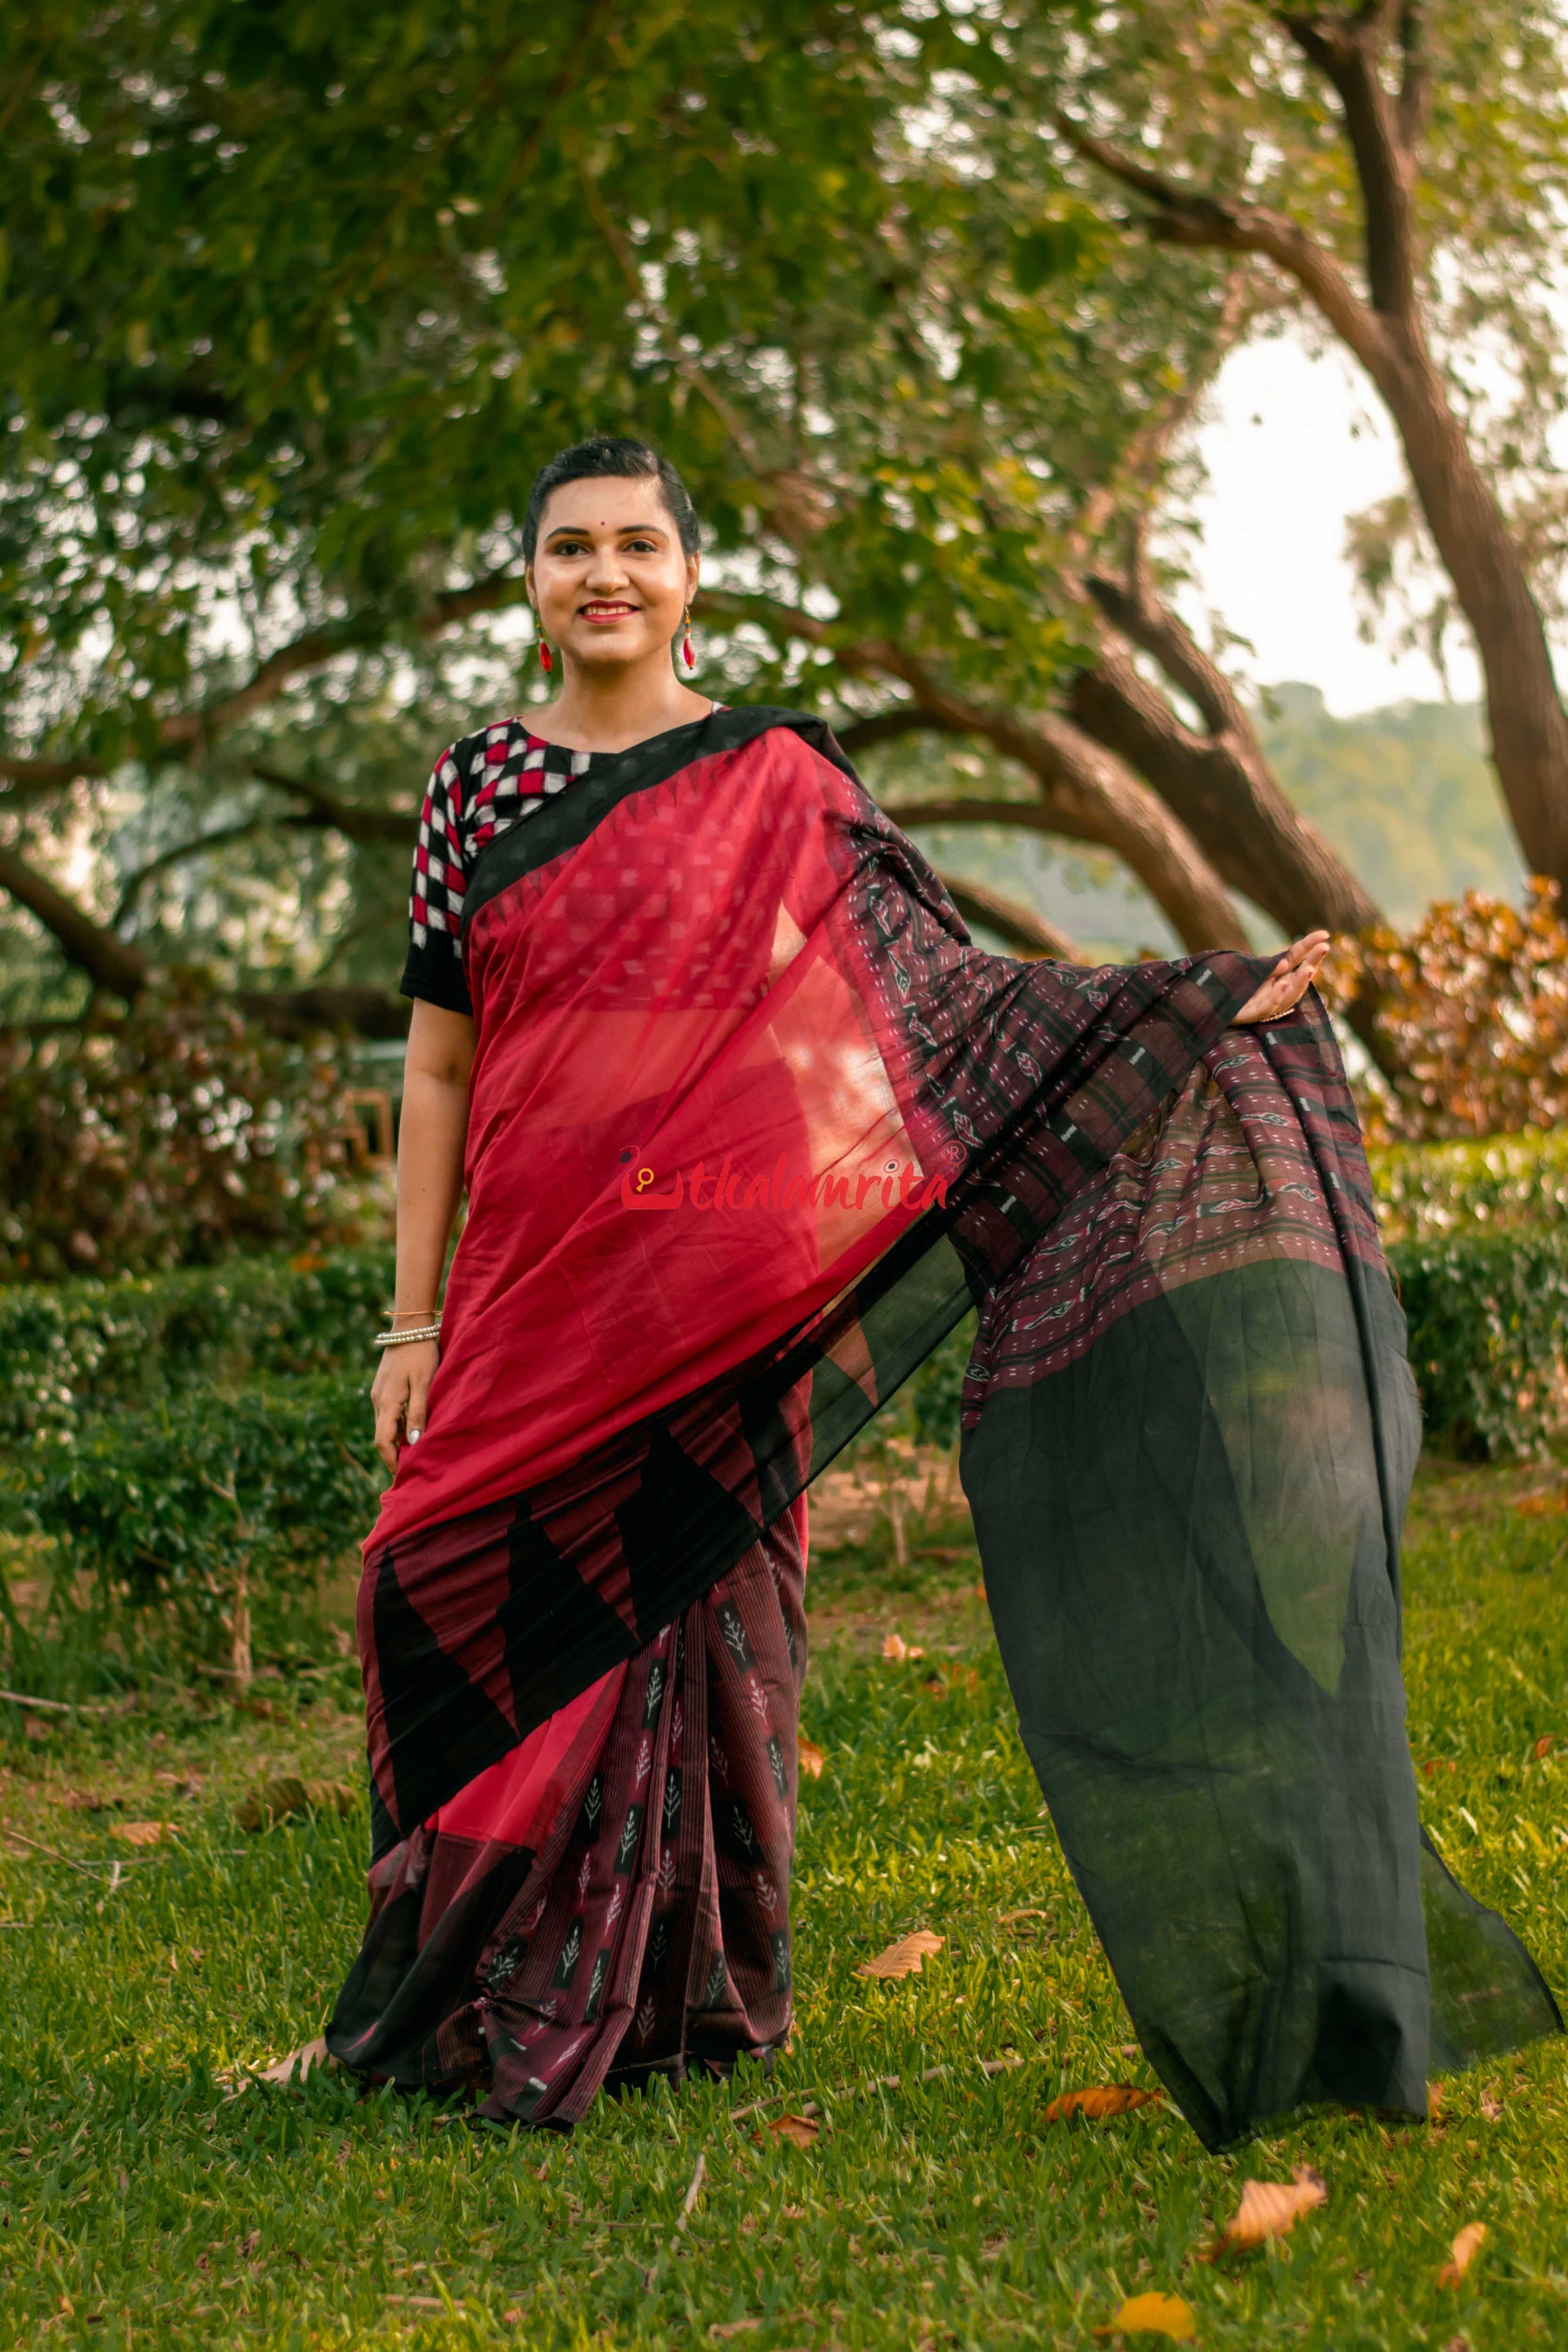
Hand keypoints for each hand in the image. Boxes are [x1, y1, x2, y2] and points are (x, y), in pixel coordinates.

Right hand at [371, 1339, 439, 1475]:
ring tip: (416, 1451)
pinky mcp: (383, 1387)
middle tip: (413, 1468)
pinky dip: (398, 1424)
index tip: (403, 1475)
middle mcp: (378, 1401)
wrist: (410, 1328)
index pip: (382, 1442)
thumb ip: (418, 1413)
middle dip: (395, 1454)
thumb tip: (412, 1443)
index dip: (392, 1461)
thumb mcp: (424, 1384)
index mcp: (386, 1402)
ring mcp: (379, 1394)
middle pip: (382, 1436)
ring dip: (397, 1439)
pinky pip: (388, 1413)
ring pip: (385, 1425)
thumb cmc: (421, 1354)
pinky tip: (413, 1427)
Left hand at [1233, 930, 1330, 1025]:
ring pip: (1289, 996)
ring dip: (1299, 982)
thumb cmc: (1234, 986)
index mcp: (1279, 976)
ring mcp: (1266, 1004)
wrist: (1213, 1006)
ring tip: (1308, 969)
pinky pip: (1267, 1007)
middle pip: (1299, 979)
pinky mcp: (1252, 1015)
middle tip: (1324, 948)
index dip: (1310, 947)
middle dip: (1312, 963)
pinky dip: (1276, 996)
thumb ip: (1272, 964)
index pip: (1297, 959)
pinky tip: (1282, 983)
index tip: (1325, 934)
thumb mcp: (1253, 968)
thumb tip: (1290, 958)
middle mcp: (1277, 991)